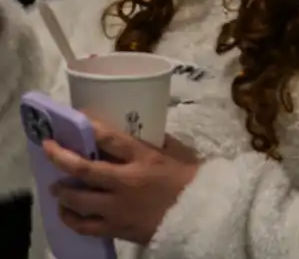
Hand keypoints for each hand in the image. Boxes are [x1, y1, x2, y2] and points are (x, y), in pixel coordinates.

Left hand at [45, 124, 200, 244]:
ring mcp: (118, 207)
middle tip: (49, 149)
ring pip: (77, 199)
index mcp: (144, 158)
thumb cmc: (191, 181)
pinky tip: (67, 212)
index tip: (76, 119)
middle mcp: (126, 181)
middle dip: (59, 157)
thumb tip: (140, 132)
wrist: (202, 216)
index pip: (109, 137)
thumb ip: (156, 144)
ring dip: (61, 190)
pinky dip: (70, 218)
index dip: (88, 125)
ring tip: (56, 186)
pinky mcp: (116, 227)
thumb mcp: (178, 154)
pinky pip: (84, 225)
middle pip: (83, 168)